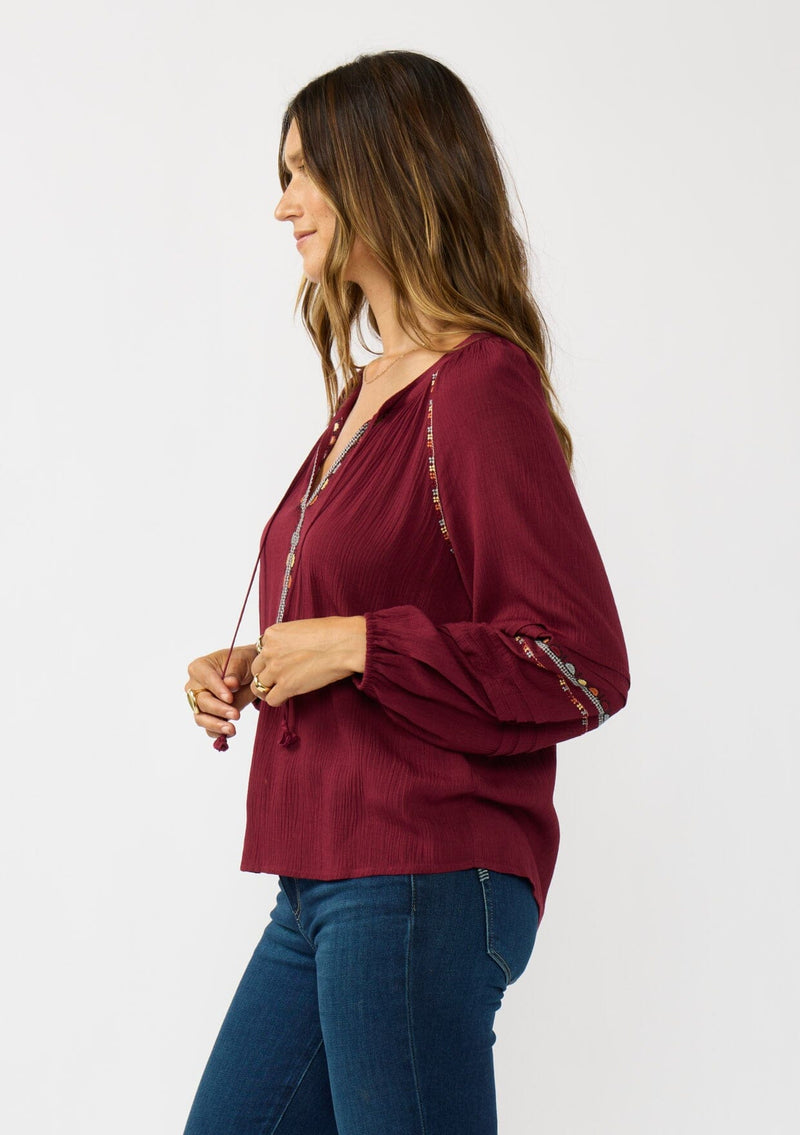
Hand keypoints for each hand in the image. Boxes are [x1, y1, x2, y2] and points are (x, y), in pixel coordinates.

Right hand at [185, 644, 258, 740]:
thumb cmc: (243, 663)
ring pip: (201, 717)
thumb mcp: (243, 661)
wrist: (250, 674)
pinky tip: (228, 734)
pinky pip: (207, 727)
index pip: (205, 679)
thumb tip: (230, 683)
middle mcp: (195, 686)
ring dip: (215, 725)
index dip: (216, 689)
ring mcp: (200, 703)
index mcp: (200, 668)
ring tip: (231, 729)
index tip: (229, 698)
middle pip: (201, 701)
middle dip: (218, 709)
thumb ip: (235, 672)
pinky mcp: (208, 716)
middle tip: (236, 714)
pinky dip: (216, 732)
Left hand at [251, 616, 366, 706]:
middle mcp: (269, 650)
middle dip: (267, 674)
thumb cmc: (334, 632)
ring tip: (281, 690)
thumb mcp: (302, 627)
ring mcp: (276, 668)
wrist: (347, 643)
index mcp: (272, 633)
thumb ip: (288, 639)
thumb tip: (290, 649)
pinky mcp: (286, 686)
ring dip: (269, 689)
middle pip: (255, 668)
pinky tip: (287, 697)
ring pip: (258, 686)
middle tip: (281, 678)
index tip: (281, 664)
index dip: (270, 659)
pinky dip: (278, 700)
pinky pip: (271, 700)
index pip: (260, 651)